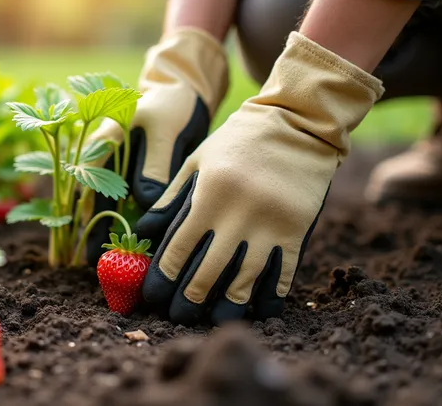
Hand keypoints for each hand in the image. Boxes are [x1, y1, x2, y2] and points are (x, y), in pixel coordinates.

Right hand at [83, 28, 228, 264]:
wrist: (185, 93)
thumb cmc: (172, 106)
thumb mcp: (164, 130)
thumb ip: (155, 164)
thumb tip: (145, 201)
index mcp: (103, 143)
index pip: (85, 184)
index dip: (84, 215)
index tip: (86, 241)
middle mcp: (105, 160)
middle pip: (92, 201)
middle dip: (93, 232)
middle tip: (96, 264)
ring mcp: (120, 170)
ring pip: (109, 207)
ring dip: (111, 232)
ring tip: (116, 264)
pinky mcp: (137, 178)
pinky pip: (129, 206)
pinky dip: (132, 225)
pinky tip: (139, 248)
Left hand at [137, 32, 383, 324]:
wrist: (296, 123)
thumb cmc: (238, 141)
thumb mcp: (197, 160)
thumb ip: (171, 197)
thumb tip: (143, 232)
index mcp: (208, 196)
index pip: (179, 247)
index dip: (163, 277)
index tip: (152, 296)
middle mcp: (238, 214)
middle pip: (209, 270)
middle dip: (189, 298)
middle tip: (177, 316)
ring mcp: (270, 224)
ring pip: (246, 279)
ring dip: (228, 304)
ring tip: (213, 319)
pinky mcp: (298, 229)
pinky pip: (284, 273)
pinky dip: (271, 295)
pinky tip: (261, 310)